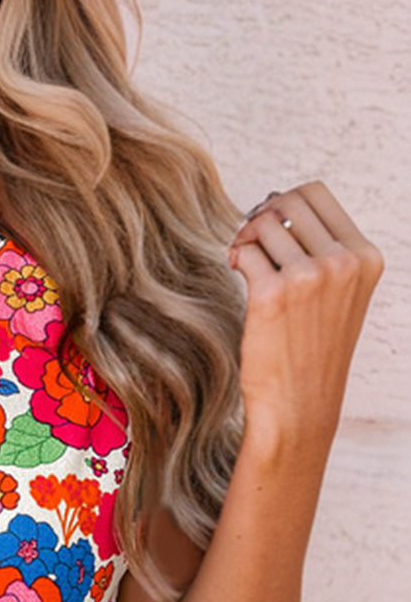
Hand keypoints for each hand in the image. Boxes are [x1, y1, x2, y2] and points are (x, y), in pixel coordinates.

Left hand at [228, 181, 382, 455]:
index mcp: (365, 257)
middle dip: (262, 215)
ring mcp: (309, 277)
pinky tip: (238, 275)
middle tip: (251, 241)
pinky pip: (243, 252)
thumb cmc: (312, 349)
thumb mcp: (339, 293)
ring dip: (246, 239)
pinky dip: (235, 258)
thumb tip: (275, 201)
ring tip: (245, 263)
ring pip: (262, 224)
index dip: (285, 202)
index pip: (317, 194)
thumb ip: (322, 247)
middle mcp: (343, 262)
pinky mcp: (272, 294)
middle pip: (287, 201)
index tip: (272, 224)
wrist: (300, 407)